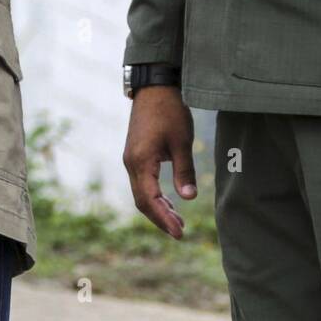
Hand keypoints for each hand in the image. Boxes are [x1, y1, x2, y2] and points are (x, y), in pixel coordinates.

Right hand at [122, 86, 196, 237]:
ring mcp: (131, 159)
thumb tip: (189, 198)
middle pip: (142, 201)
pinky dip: (154, 196)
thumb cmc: (170, 112)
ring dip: (157, 208)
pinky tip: (169, 201)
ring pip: (141, 193)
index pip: (149, 200)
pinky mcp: (135, 154)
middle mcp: (131, 163)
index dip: (163, 219)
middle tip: (180, 232)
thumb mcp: (182, 141)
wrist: (155, 87)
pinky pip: (142, 183)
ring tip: (178, 221)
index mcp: (141, 161)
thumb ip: (184, 171)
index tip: (179, 233)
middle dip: (160, 218)